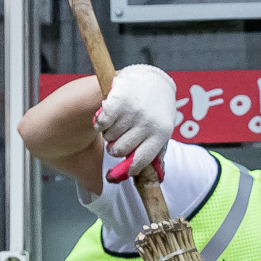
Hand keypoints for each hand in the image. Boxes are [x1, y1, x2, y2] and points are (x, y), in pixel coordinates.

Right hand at [95, 64, 175, 182]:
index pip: (140, 161)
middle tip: (119, 138)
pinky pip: (101, 123)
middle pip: (119, 151)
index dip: (127, 169)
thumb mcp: (161, 133)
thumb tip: (149, 180)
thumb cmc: (155, 113)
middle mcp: (148, 123)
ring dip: (109, 132)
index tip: (118, 172)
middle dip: (115, 148)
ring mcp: (133, 111)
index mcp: (161, 134)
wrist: (153, 81)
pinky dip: (100, 122)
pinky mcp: (119, 99)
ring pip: (108, 137)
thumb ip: (153, 156)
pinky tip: (107, 116)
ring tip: (118, 122)